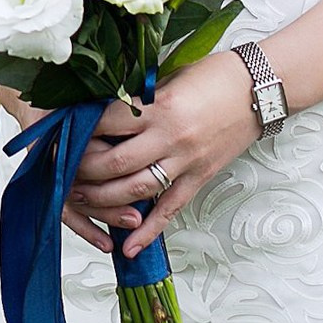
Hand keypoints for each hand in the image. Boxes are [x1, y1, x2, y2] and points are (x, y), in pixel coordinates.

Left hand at [62, 51, 262, 258]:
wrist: (259, 88)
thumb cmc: (213, 76)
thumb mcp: (169, 79)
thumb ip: (138, 99)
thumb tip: (100, 111)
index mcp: (159, 107)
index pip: (107, 123)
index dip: (80, 129)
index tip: (62, 132)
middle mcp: (170, 137)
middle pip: (115, 162)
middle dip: (84, 170)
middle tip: (63, 171)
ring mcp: (186, 162)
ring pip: (137, 190)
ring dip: (104, 201)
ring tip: (81, 201)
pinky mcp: (200, 178)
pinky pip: (170, 210)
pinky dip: (148, 231)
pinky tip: (129, 247)